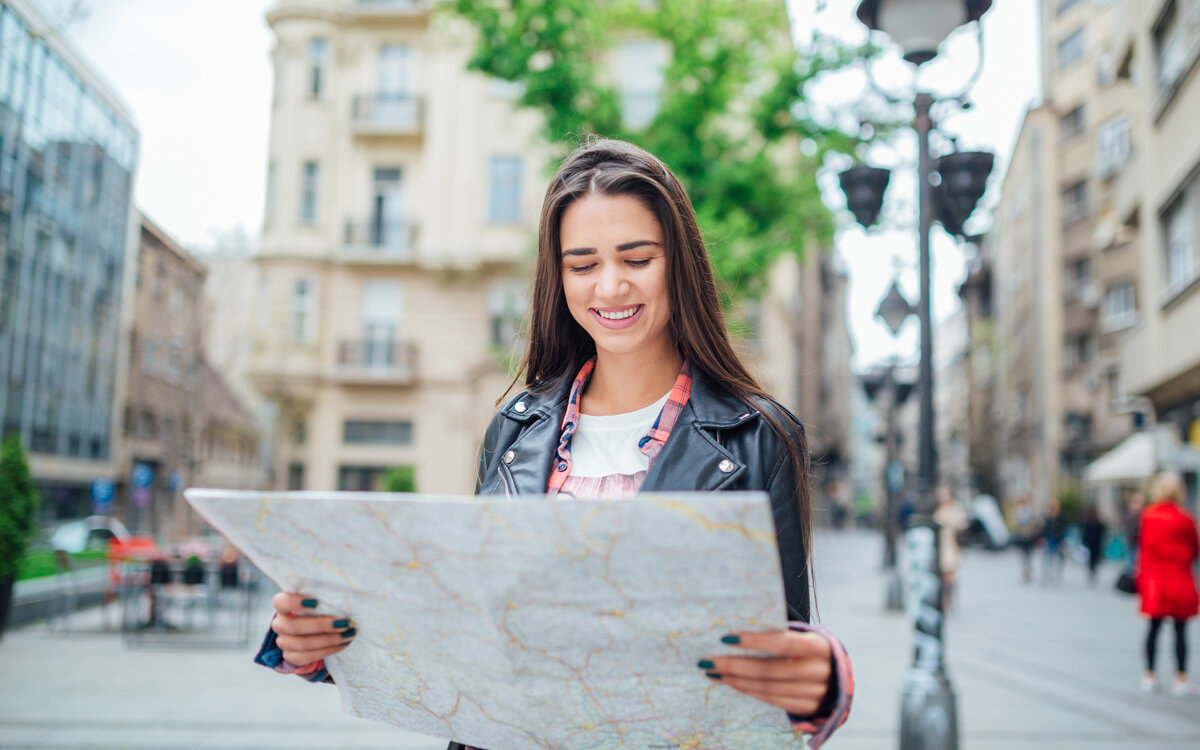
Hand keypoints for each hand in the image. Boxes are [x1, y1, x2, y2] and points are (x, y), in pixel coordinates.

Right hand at [271, 592, 355, 666]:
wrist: (315, 629)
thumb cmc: (320, 606)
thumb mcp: (320, 598)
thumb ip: (324, 593)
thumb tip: (344, 591)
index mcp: (283, 605)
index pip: (280, 602)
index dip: (295, 603)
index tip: (316, 602)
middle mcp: (280, 624)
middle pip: (293, 626)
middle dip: (320, 625)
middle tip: (344, 622)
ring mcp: (283, 642)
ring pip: (301, 644)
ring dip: (328, 640)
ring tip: (348, 634)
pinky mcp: (291, 656)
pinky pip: (305, 657)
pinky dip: (326, 651)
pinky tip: (342, 644)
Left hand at [699, 630, 832, 716]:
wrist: (836, 673)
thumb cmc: (807, 647)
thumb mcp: (801, 635)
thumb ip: (776, 631)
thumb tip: (735, 632)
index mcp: (818, 645)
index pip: (784, 642)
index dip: (755, 640)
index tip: (725, 638)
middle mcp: (819, 671)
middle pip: (770, 670)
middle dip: (734, 665)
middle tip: (708, 661)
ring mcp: (815, 693)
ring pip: (767, 688)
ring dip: (736, 680)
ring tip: (713, 672)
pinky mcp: (807, 707)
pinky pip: (772, 700)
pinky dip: (748, 691)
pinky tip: (731, 683)